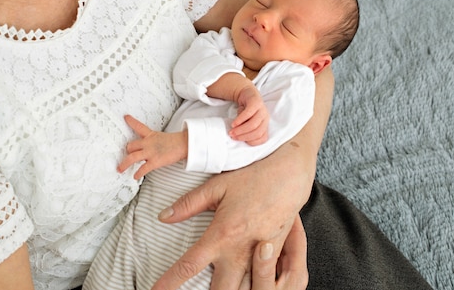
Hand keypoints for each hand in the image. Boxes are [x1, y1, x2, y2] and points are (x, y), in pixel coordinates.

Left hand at [117, 115, 188, 178]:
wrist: (184, 144)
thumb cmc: (176, 142)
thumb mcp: (162, 137)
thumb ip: (155, 141)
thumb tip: (151, 147)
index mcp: (151, 135)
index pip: (139, 126)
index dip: (131, 121)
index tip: (125, 117)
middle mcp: (148, 143)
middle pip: (131, 145)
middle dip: (127, 151)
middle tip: (126, 155)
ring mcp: (150, 152)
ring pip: (132, 157)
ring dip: (124, 164)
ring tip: (120, 169)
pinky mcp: (155, 161)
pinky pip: (143, 169)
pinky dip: (138, 174)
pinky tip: (135, 176)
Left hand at [150, 141, 314, 289]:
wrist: (290, 176)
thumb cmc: (253, 178)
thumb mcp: (217, 187)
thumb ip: (188, 204)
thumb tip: (163, 216)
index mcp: (222, 234)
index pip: (189, 265)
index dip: (169, 282)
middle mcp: (240, 251)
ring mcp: (259, 258)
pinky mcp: (275, 258)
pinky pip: (262, 284)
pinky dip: (251, 289)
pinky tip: (242, 288)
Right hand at [230, 84, 269, 145]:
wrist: (247, 93)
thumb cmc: (247, 111)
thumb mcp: (247, 122)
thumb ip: (246, 129)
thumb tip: (238, 137)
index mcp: (265, 125)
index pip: (262, 138)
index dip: (251, 141)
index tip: (240, 140)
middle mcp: (266, 118)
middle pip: (257, 132)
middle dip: (244, 136)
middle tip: (233, 137)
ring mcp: (262, 110)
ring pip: (253, 124)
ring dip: (241, 130)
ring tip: (232, 131)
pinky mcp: (256, 103)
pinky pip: (248, 114)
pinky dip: (240, 120)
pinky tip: (234, 123)